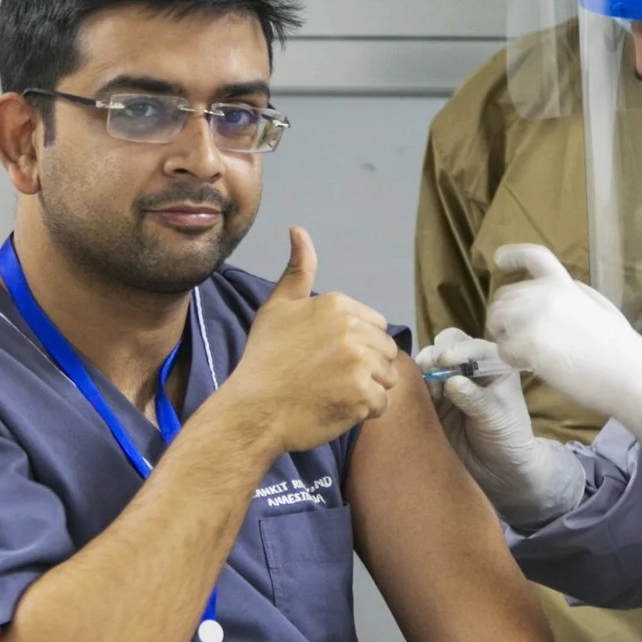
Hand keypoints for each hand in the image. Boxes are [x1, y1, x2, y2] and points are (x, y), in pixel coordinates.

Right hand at [219, 227, 400, 453]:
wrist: (253, 409)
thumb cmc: (264, 358)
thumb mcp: (277, 306)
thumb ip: (298, 269)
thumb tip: (298, 229)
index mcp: (337, 304)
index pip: (375, 326)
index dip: (356, 345)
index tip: (327, 358)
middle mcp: (352, 328)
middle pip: (385, 351)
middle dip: (365, 367)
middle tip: (329, 378)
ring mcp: (360, 362)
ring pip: (387, 377)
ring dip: (367, 389)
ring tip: (334, 393)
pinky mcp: (364, 394)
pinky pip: (383, 404)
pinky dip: (364, 411)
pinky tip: (337, 408)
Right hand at [414, 328, 582, 526]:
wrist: (497, 470)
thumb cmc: (508, 438)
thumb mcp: (497, 416)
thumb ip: (475, 398)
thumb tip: (452, 382)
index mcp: (491, 363)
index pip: (470, 344)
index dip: (456, 349)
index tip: (446, 362)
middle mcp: (467, 367)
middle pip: (443, 346)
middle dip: (435, 356)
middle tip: (432, 375)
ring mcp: (447, 382)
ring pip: (426, 363)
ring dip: (422, 371)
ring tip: (428, 391)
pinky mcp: (431, 399)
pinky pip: (416, 385)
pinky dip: (412, 387)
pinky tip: (415, 397)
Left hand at [485, 244, 641, 435]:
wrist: (630, 375)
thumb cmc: (621, 349)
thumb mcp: (601, 308)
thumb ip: (575, 296)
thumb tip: (561, 290)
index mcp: (565, 285)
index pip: (535, 256)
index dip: (514, 255)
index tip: (499, 259)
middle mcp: (545, 295)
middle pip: (504, 297)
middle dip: (505, 317)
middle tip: (519, 338)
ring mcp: (534, 318)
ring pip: (497, 322)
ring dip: (505, 338)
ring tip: (526, 354)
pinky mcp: (528, 344)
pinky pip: (503, 350)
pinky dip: (511, 360)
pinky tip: (531, 367)